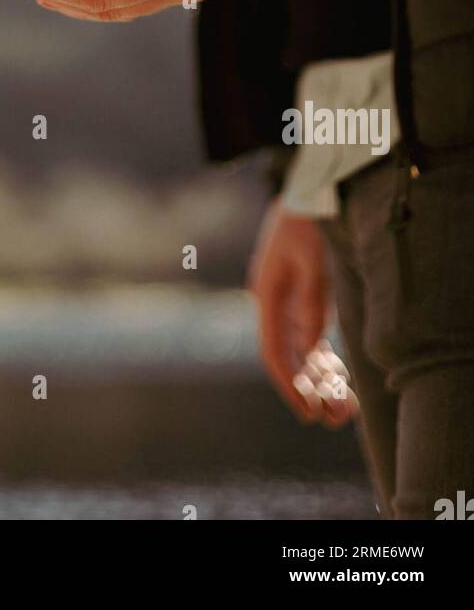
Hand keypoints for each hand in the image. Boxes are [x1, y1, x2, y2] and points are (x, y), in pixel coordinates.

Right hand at [248, 200, 357, 426]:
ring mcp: (289, 301)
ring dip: (321, 379)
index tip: (307, 410)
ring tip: (343, 411)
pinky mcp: (305, 297)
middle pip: (290, 356)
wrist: (310, 190)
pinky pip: (313, 337)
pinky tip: (339, 381)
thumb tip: (312, 342)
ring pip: (303, 350)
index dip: (290, 383)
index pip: (275, 350)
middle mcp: (275, 303)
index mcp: (267, 293)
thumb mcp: (310, 260)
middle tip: (331, 420)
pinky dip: (325, 359)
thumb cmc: (307, 222)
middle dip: (310, 389)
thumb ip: (310, 300)